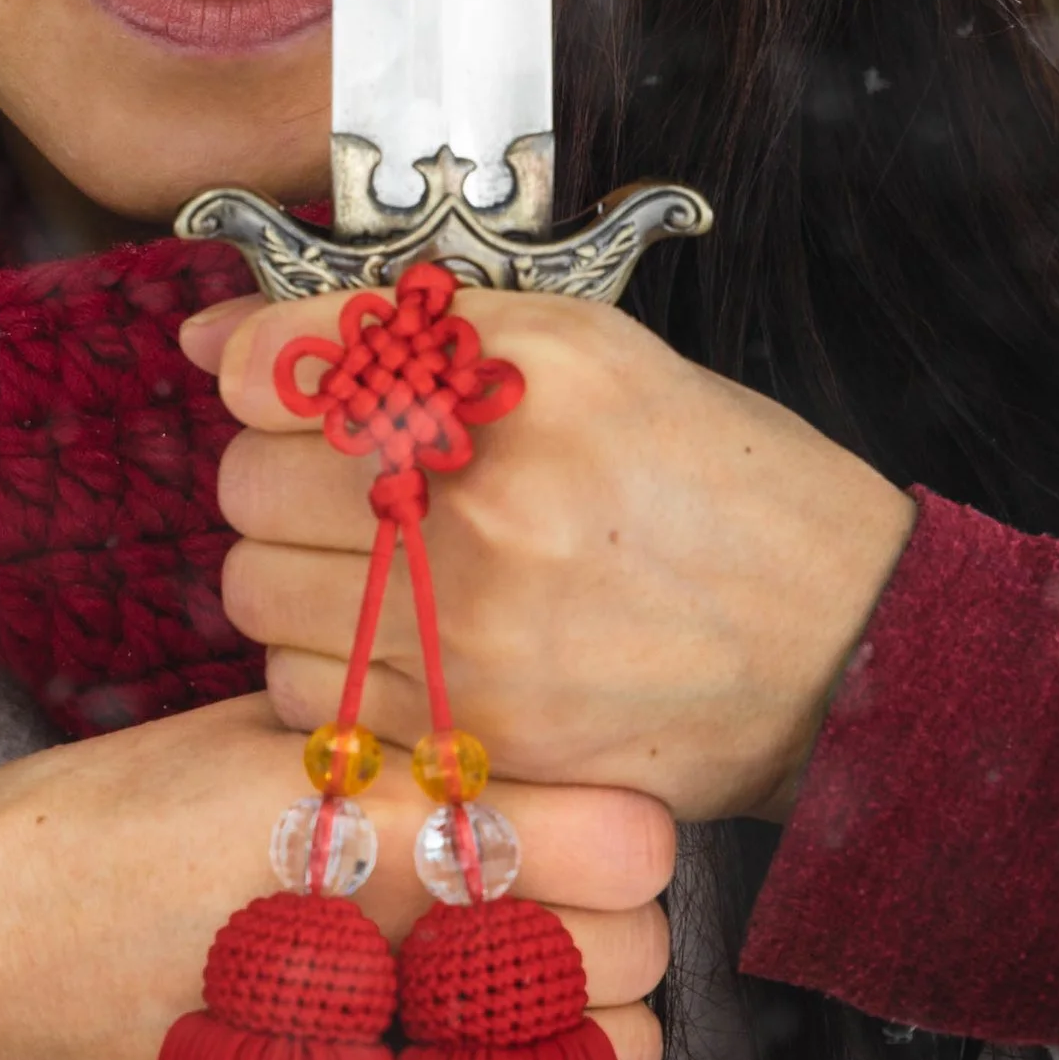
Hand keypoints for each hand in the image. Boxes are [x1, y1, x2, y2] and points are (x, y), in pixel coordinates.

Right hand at [0, 692, 673, 1059]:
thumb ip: (377, 747)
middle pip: (630, 958)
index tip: (586, 810)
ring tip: (505, 987)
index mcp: (376, 826)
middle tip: (550, 898)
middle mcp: (398, 951)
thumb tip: (495, 740)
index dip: (618, 820)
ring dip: (581, 1027)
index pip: (622, 837)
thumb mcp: (231, 745)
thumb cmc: (82, 833)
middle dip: (612, 923)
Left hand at [182, 289, 914, 822]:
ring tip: (370, 562)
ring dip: (289, 571)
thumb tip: (215, 339)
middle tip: (345, 482)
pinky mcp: (477, 730)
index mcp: (526, 374)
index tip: (277, 386)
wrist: (844, 642)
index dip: (264, 369)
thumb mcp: (587, 353)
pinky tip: (397, 639)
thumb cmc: (717, 484)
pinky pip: (307, 692)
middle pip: (252, 478)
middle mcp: (493, 494)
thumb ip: (402, 329)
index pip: (293, 358)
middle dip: (278, 473)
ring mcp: (479, 624)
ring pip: (257, 590)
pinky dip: (325, 665)